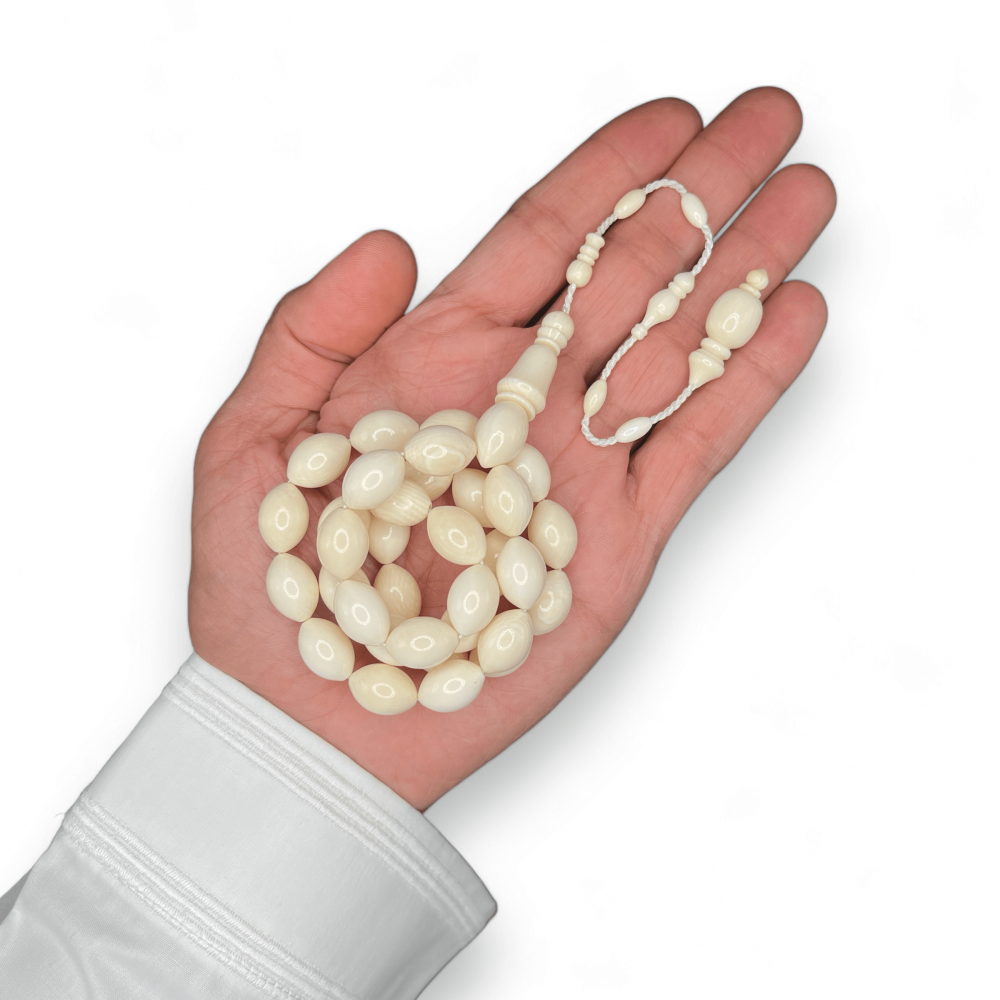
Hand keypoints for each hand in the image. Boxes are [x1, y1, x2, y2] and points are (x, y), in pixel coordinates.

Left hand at [189, 87, 834, 810]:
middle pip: (627, 276)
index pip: (539, 242)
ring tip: (806, 198)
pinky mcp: (617, 543)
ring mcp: (576, 470)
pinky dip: (747, 385)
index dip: (607, 173)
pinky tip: (792, 316)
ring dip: (744, 272)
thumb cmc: (270, 592)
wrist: (319, 722)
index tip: (674, 118)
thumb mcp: (250, 443)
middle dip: (700, 195)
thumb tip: (388, 242)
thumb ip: (308, 331)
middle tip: (771, 121)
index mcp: (435, 363)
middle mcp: (520, 404)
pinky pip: (694, 447)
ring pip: (676, 350)